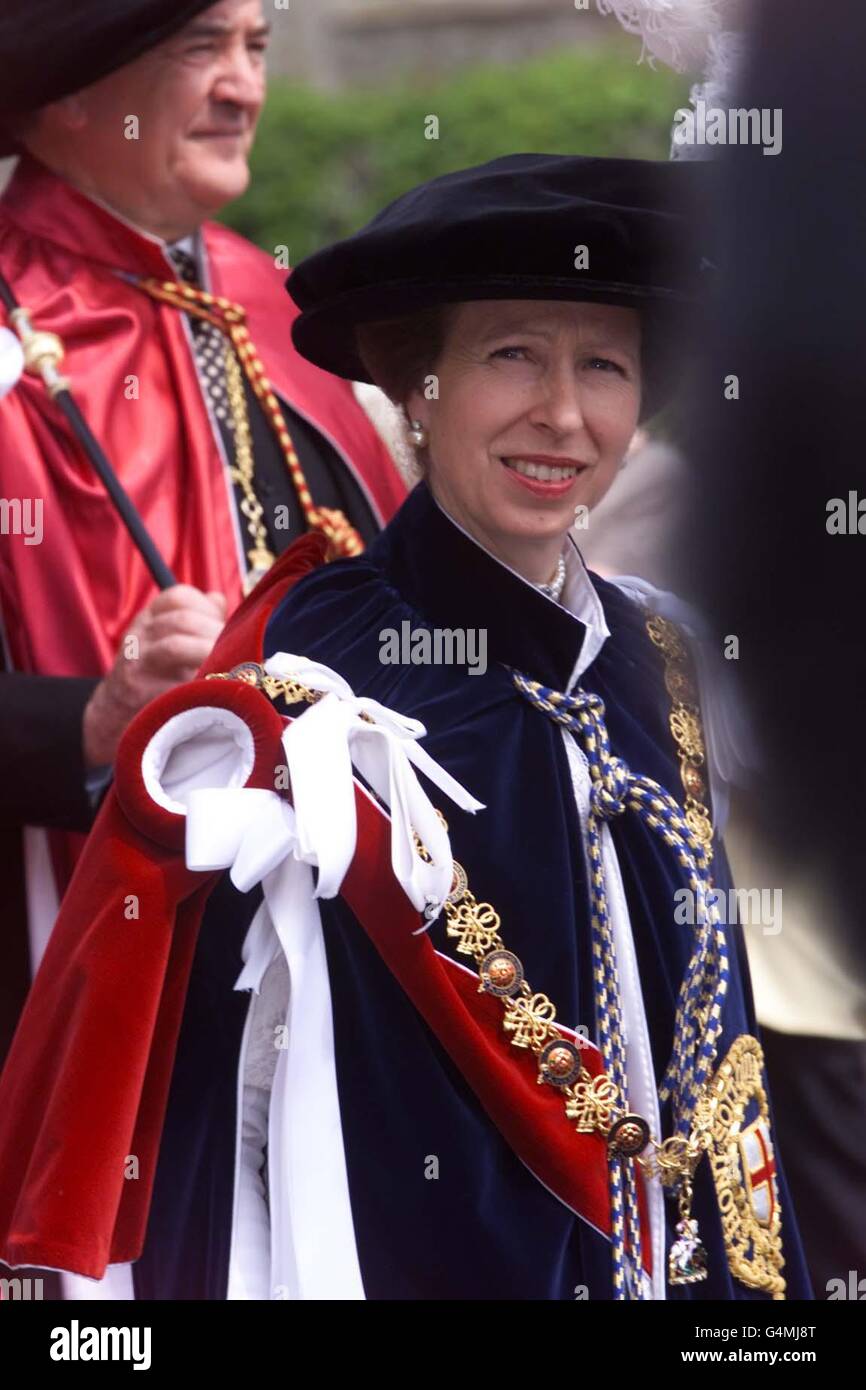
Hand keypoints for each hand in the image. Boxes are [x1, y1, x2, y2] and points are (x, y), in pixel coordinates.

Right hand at [82, 585, 227, 767]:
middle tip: (235, 651)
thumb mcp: (164, 638)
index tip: (221, 625)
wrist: (114, 714)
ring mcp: (138, 666)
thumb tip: (219, 599)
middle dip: (216, 634)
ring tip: (226, 668)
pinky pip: (175, 683)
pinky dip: (199, 682)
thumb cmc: (153, 673)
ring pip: (176, 646)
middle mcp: (139, 637)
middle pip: (183, 621)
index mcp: (148, 619)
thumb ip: (195, 617)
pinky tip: (213, 687)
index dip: (208, 608)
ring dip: (208, 655)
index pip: (179, 597)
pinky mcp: (142, 694)